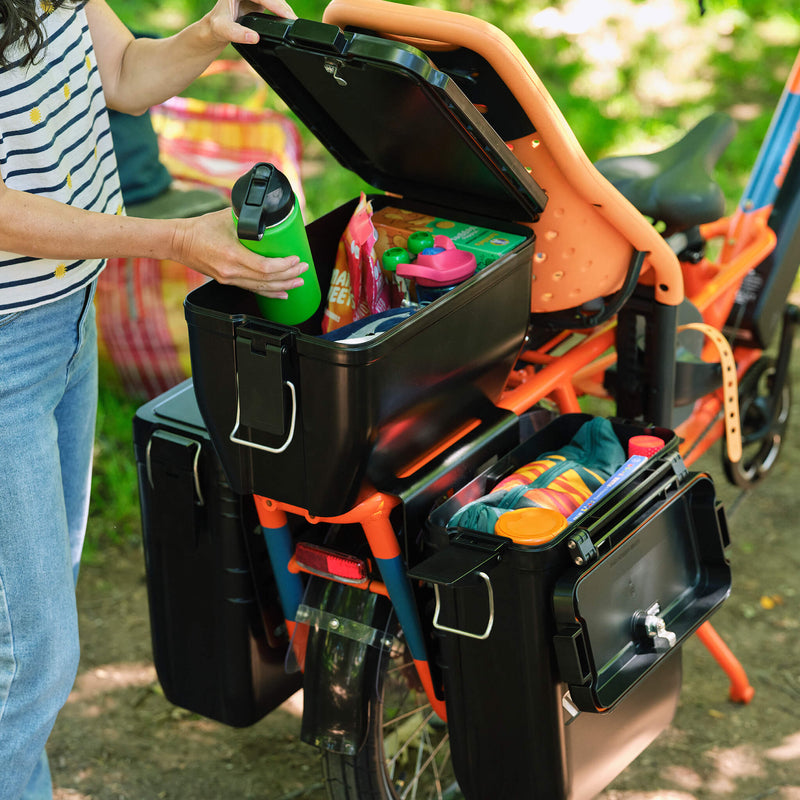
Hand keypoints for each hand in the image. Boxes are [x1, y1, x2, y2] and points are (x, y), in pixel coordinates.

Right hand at [172, 208, 308, 297]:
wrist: (178, 242)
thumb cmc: (200, 228)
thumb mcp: (228, 217)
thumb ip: (249, 218)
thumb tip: (271, 214)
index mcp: (232, 255)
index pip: (266, 267)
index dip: (284, 266)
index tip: (296, 258)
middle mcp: (231, 271)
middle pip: (268, 280)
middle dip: (290, 275)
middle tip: (303, 269)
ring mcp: (229, 279)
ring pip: (262, 288)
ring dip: (283, 285)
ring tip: (299, 282)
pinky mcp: (228, 281)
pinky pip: (253, 290)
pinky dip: (269, 292)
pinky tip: (282, 294)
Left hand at [206, 0, 297, 46]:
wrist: (216, 28)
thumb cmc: (217, 27)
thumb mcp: (223, 30)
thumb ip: (237, 33)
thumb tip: (255, 37)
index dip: (277, 5)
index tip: (288, 16)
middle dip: (283, 7)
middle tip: (294, 20)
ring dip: (284, 8)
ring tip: (293, 20)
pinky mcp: (259, 0)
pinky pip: (273, 2)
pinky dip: (281, 10)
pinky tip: (287, 18)